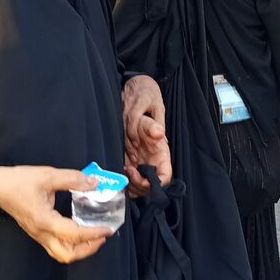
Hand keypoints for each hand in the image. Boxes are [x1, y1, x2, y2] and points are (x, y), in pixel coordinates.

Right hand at [0, 165, 112, 262]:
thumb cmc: (18, 181)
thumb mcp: (47, 175)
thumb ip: (72, 179)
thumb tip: (94, 182)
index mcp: (44, 220)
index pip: (73, 234)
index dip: (93, 233)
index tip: (108, 229)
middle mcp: (41, 233)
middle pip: (67, 254)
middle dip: (88, 248)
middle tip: (102, 235)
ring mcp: (37, 235)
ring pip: (61, 254)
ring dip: (80, 249)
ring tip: (94, 236)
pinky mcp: (37, 232)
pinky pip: (56, 246)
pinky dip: (71, 244)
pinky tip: (79, 232)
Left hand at [122, 75, 171, 195]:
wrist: (132, 94)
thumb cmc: (143, 99)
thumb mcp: (147, 106)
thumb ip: (150, 123)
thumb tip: (158, 131)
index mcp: (161, 151)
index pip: (165, 176)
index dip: (156, 183)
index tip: (141, 176)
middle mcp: (152, 159)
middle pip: (150, 185)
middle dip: (139, 185)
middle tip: (126, 172)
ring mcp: (140, 161)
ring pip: (139, 186)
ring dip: (130, 185)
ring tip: (120, 172)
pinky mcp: (129, 160)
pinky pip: (127, 180)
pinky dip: (122, 182)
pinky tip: (114, 172)